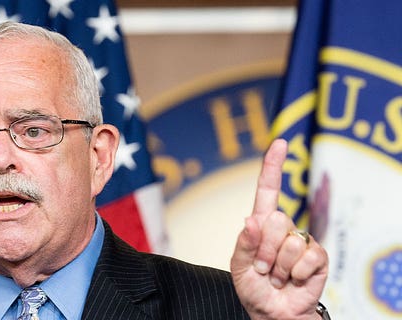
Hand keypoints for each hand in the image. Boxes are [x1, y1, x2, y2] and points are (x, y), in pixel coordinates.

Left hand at [230, 139, 328, 319]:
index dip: (273, 166)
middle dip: (264, 249)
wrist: (272, 311)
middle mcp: (283, 228)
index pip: (268, 191)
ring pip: (289, 241)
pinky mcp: (318, 256)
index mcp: (262, 224)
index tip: (280, 143)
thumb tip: (252, 220)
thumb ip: (244, 243)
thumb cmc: (253, 287)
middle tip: (262, 268)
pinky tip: (294, 280)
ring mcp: (302, 241)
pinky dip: (296, 274)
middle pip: (275, 220)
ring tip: (276, 275)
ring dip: (278, 266)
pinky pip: (307, 256)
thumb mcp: (238, 266)